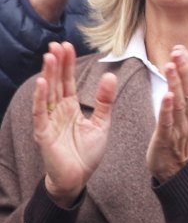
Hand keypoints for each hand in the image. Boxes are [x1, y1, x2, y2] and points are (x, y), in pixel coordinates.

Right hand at [32, 42, 114, 205]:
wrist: (78, 178)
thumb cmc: (87, 152)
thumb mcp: (102, 123)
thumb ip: (105, 101)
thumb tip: (111, 75)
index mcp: (70, 108)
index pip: (67, 81)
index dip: (67, 64)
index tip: (68, 46)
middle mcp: (57, 111)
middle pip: (56, 83)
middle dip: (57, 64)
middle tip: (57, 44)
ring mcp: (48, 121)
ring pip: (47, 93)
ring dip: (48, 75)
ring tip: (50, 56)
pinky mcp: (43, 133)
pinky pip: (40, 113)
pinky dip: (40, 98)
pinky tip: (42, 83)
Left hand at [145, 46, 187, 181]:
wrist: (177, 172)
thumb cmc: (180, 140)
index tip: (182, 49)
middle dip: (184, 69)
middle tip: (177, 50)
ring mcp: (179, 128)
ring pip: (180, 102)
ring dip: (176, 82)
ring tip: (170, 65)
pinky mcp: (166, 139)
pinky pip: (167, 122)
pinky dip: (168, 108)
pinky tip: (167, 95)